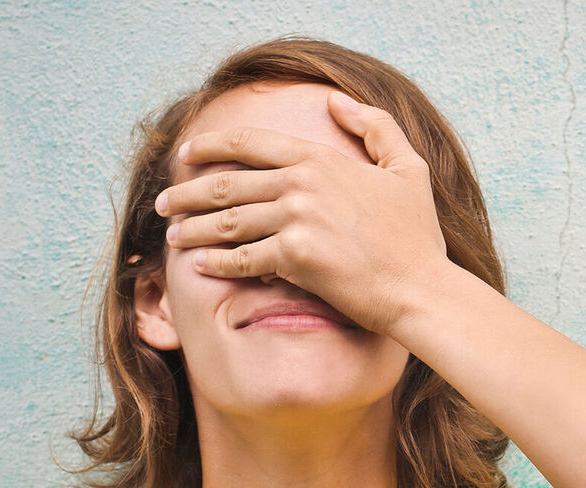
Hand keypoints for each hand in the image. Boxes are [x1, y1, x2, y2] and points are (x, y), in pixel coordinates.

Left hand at [153, 92, 461, 334]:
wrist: (421, 288)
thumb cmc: (416, 235)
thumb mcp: (408, 168)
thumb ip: (375, 126)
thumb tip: (337, 101)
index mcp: (321, 159)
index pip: (249, 143)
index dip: (210, 146)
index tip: (186, 156)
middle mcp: (302, 184)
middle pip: (227, 183)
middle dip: (187, 193)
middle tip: (165, 202)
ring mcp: (296, 220)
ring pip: (227, 221)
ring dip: (193, 228)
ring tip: (174, 235)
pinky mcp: (294, 258)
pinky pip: (241, 259)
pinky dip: (216, 262)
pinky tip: (199, 264)